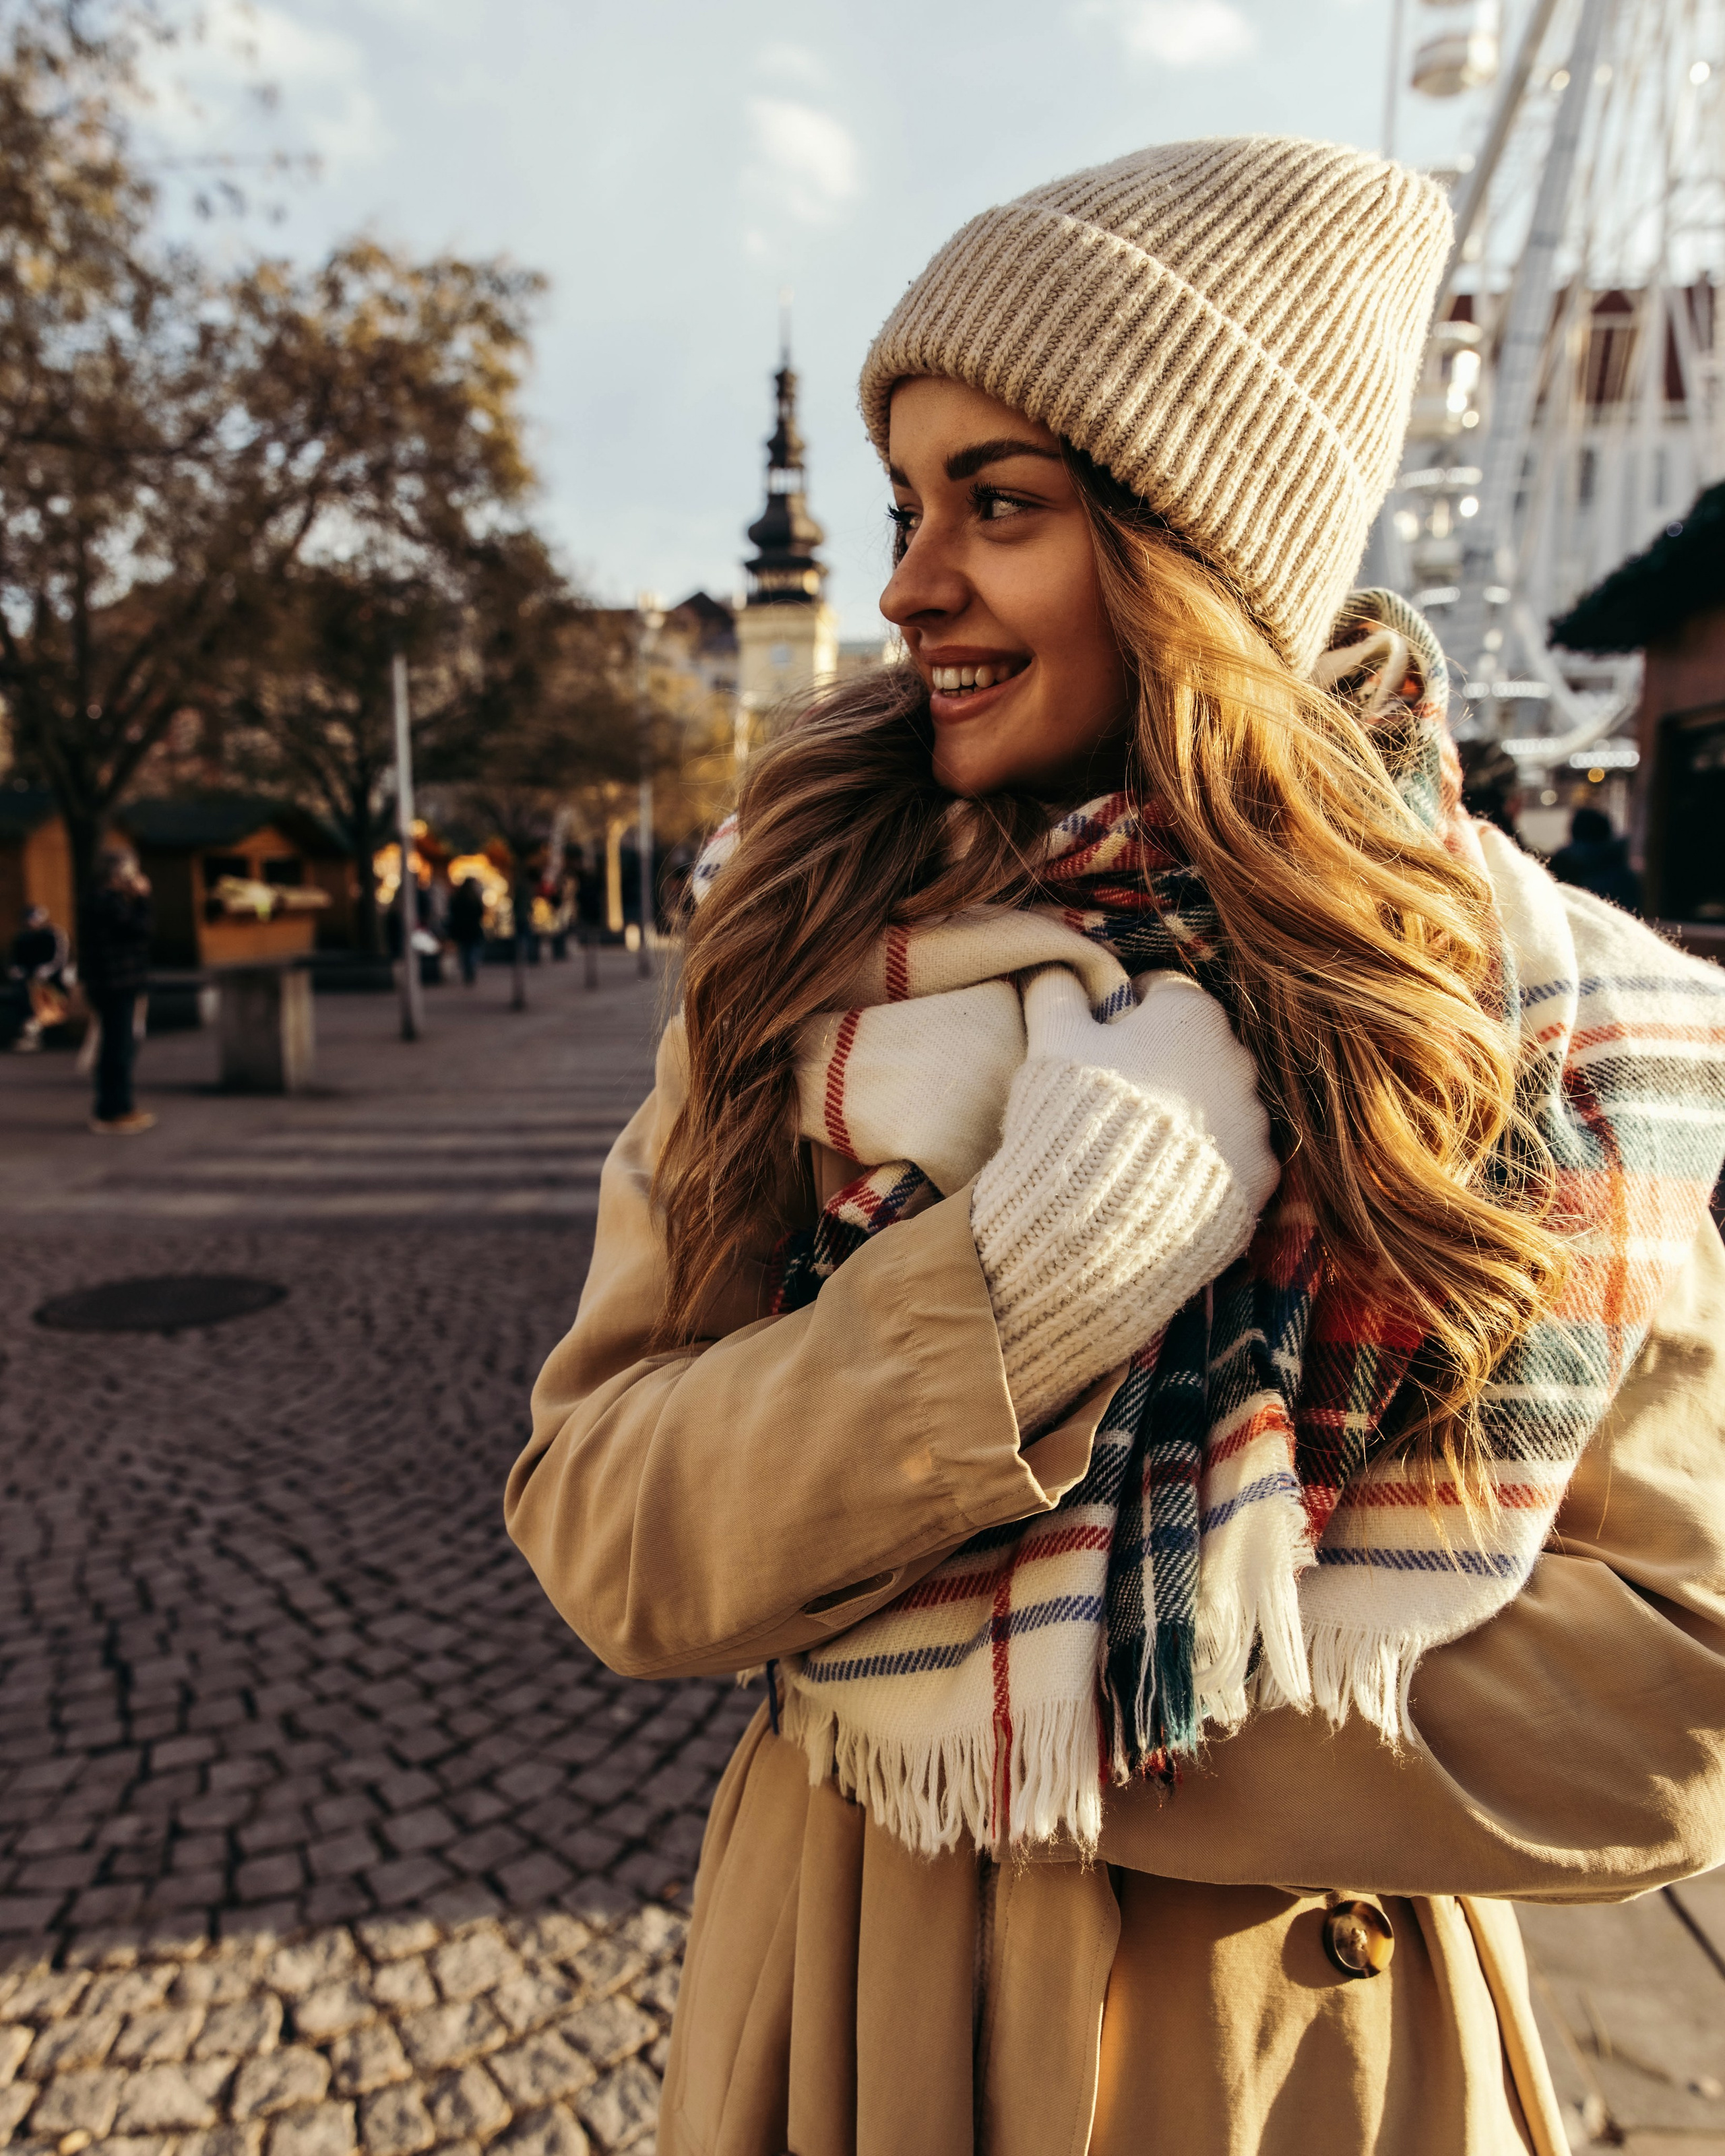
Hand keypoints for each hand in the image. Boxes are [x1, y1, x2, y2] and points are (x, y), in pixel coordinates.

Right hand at [1021, 966, 1279, 1217]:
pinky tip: (1168, 1179)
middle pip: (1196, 1046)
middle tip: (1117, 1093)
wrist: (1101, 1217)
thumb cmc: (1076, 1113)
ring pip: (1219, 1101)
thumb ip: (1056, 992)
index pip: (1161, 990)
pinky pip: (1234, 1156)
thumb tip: (1054, 965)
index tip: (1102, 1034)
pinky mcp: (1260, 1176)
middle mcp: (1237, 1060)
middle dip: (1162, 1061)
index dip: (1125, 1008)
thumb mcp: (1052, 1040)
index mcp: (1190, 1014)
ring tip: (1140, 1143)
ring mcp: (1255, 1122)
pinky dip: (1207, 1162)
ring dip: (1189, 1111)